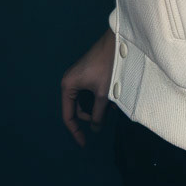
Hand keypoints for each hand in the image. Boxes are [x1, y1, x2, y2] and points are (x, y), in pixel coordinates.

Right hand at [61, 29, 114, 147]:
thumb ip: (98, 115)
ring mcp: (78, 77)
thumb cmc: (108, 67)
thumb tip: (95, 129)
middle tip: (105, 118)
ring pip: (85, 102)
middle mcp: (70, 82)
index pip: (68, 116)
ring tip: (111, 108)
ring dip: (97, 108)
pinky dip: (99, 99)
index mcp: (68, 86)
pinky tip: (112, 99)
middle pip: (77, 109)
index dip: (76, 131)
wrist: (117, 42)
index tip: (84, 143)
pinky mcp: (87, 74)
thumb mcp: (103, 95)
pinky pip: (89, 93)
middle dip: (92, 116)